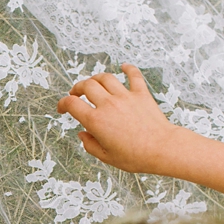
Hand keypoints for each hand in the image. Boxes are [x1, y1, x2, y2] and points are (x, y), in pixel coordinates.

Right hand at [56, 64, 190, 174]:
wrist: (161, 149)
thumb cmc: (135, 156)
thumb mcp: (106, 157)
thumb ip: (90, 145)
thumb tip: (83, 134)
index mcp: (96, 121)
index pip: (71, 104)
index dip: (62, 104)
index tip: (62, 108)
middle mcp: (108, 105)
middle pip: (87, 85)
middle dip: (77, 88)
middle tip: (76, 94)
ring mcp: (125, 97)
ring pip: (106, 78)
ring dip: (96, 78)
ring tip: (94, 83)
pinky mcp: (141, 94)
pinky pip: (133, 75)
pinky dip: (128, 69)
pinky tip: (124, 67)